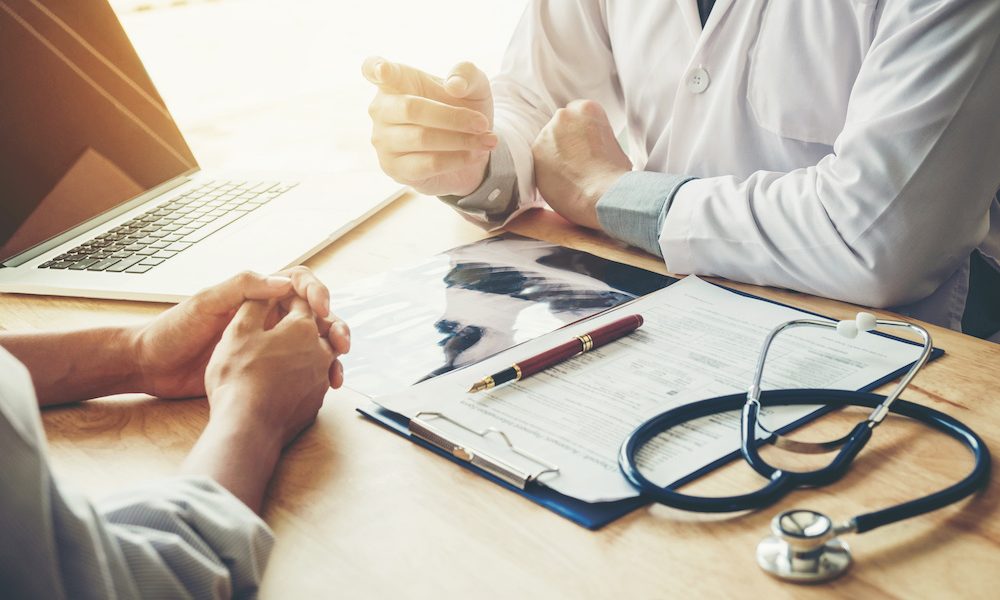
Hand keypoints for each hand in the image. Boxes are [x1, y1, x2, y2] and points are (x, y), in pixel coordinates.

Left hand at [132, 268, 349, 399]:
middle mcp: (267, 316)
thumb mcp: (205, 302)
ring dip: (331, 354)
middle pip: (315, 315)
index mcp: (256, 294)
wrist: (151, 366)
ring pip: (312, 344)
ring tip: (337, 372)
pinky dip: (316, 376)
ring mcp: (268, 344)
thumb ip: (242, 287)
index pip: (299, 282)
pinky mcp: (264, 369)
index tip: (321, 309)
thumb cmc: (172, 330)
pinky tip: (322, 387)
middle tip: (341, 344)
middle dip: (335, 325)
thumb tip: (284, 282)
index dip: (316, 291)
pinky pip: (299, 369)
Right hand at [182, 295, 337, 512]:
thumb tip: (268, 293)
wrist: (248, 427)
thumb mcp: (238, 331)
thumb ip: (255, 305)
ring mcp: (321, 379)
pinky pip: (315, 381)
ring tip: (290, 352)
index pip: (301, 301)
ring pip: (322, 354)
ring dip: (309, 349)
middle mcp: (321, 351)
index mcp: (303, 327)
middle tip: (289, 324)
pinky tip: (287, 380)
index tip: (274, 301)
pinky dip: (304, 375)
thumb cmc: (238, 377)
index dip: (286, 297)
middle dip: (306, 321)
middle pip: (320, 327)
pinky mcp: (316, 402)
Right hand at [363, 56, 496, 195]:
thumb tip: (454, 85)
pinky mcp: (395, 168)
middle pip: (412, 109)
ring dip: (461, 140)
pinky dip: (457, 159)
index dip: (375, 68)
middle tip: (483, 123)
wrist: (470, 149)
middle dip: (454, 117)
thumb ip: (467, 74)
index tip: (382, 70)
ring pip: (422, 138)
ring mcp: (383, 141)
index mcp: (395, 82)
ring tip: (487, 140)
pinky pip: (428, 163)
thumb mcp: (474, 86)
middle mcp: (381, 110)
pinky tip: (474, 154)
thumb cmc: (462, 108)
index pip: (373, 69)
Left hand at [532, 100, 631, 228]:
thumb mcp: (614, 145)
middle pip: (561, 126)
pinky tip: (561, 181)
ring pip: (548, 142)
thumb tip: (593, 147)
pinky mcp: (536, 151)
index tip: (586, 147)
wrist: (601, 194)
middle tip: (577, 161)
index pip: (577, 114)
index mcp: (588, 109)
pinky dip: (547, 170)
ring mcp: (548, 132)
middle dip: (566, 141)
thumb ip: (597, 138)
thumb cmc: (614, 175)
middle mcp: (564, 115)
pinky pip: (540, 159)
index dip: (581, 133)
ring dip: (555, 155)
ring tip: (570, 175)